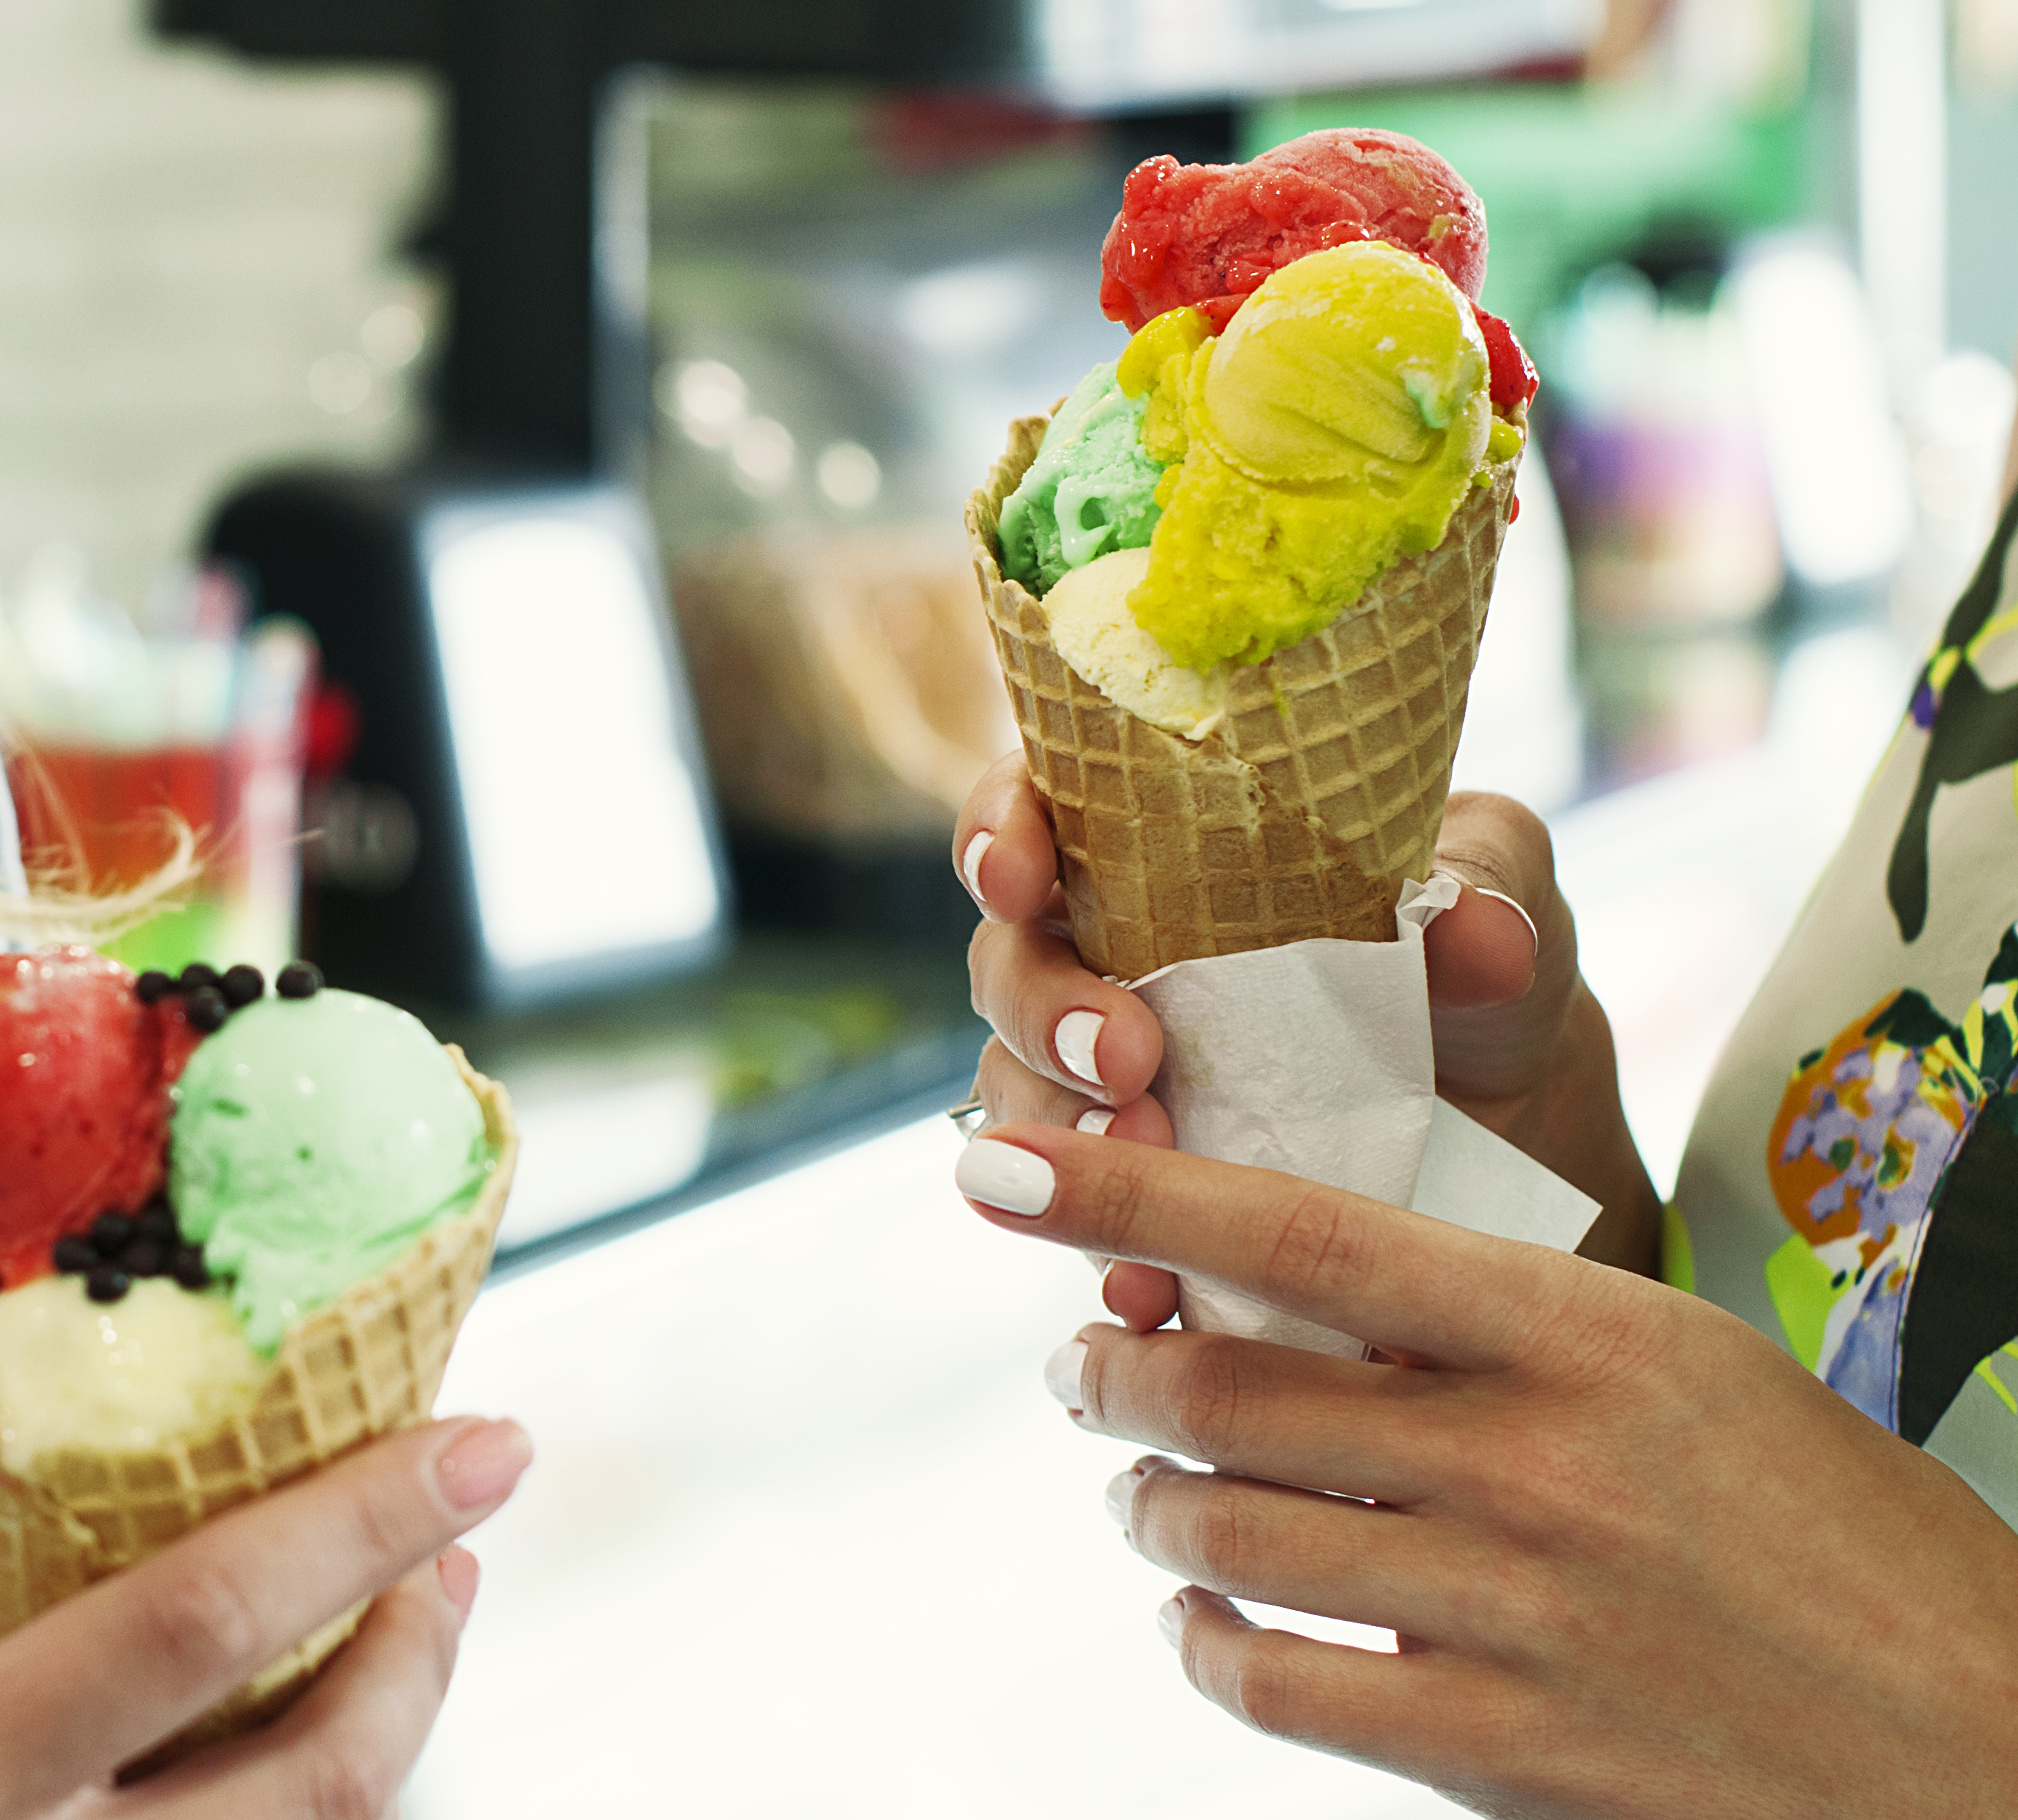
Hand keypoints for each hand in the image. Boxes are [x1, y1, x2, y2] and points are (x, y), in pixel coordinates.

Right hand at [0, 1414, 531, 1818]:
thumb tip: (97, 1518)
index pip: (196, 1628)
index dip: (358, 1524)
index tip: (475, 1441)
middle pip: (321, 1778)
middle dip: (422, 1642)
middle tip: (453, 1540)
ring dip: (388, 1730)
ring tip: (401, 1622)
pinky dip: (303, 1810)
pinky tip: (299, 1746)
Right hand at [953, 751, 1660, 1326]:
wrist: (1521, 1141)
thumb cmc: (1486, 978)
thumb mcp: (1503, 901)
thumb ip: (1489, 885)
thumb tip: (1471, 927)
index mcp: (1161, 845)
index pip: (1041, 810)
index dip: (1002, 834)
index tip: (1018, 876)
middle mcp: (1108, 955)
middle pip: (1010, 963)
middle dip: (1043, 1009)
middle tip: (1123, 1056)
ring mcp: (1106, 1082)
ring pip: (1021, 1093)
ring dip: (1058, 1135)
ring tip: (1143, 1165)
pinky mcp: (1136, 1195)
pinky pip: (1085, 1224)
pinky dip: (1106, 1253)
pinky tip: (1148, 1287)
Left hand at [953, 1121, 2017, 1817]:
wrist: (1983, 1752)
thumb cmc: (1836, 1539)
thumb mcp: (1690, 1375)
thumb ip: (1503, 1329)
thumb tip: (1304, 1293)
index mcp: (1589, 1334)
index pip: (1299, 1232)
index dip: (1126, 1191)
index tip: (994, 1159)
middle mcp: (1533, 1463)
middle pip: (1225, 1388)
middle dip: (1111, 1366)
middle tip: (1082, 1361)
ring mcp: (1511, 1615)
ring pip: (1223, 1531)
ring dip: (1148, 1503)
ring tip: (1145, 1490)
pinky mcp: (1500, 1754)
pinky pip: (1272, 1682)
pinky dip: (1204, 1640)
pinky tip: (1207, 1618)